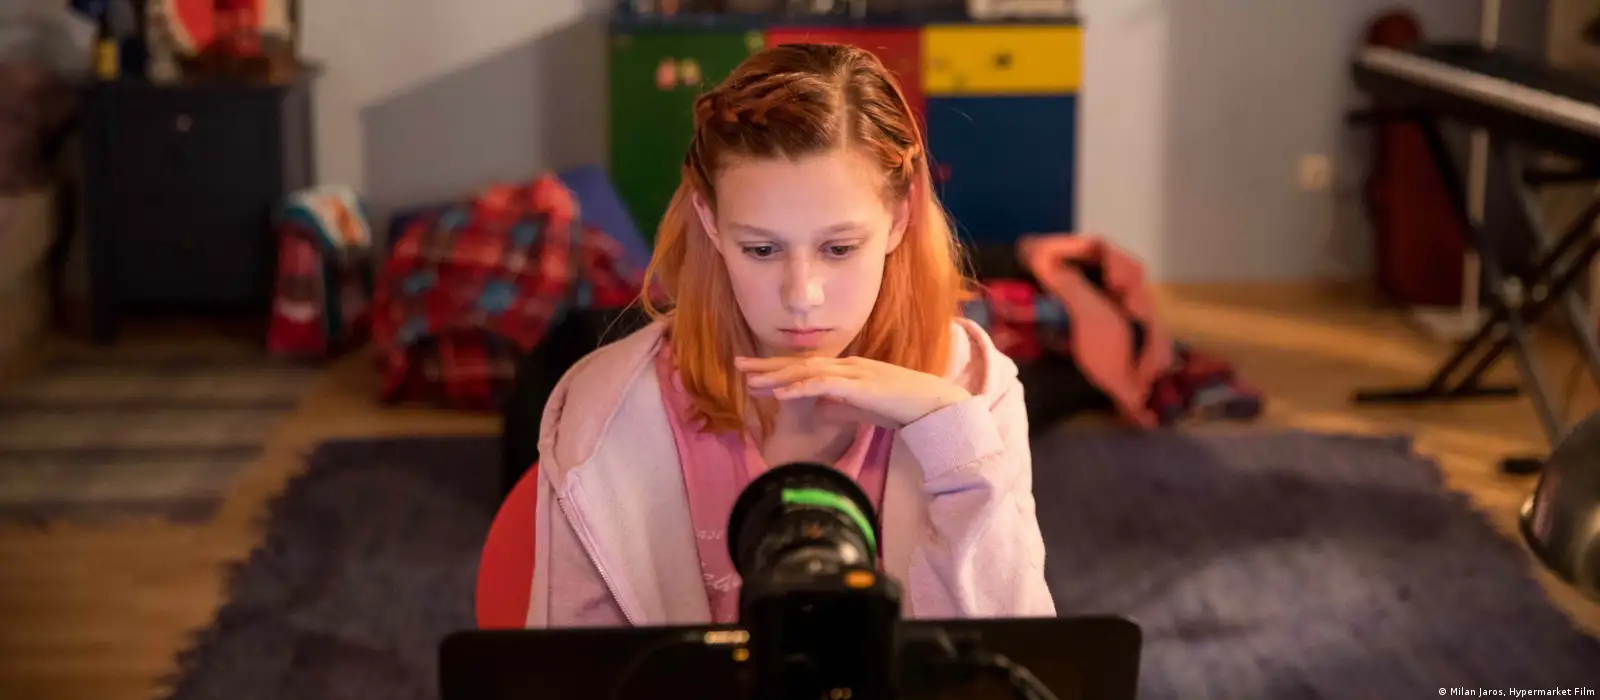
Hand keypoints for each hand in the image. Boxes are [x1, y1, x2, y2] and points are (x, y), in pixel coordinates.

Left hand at [735, 355, 972, 427]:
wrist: (934, 405)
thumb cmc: (903, 407)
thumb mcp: (864, 409)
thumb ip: (841, 407)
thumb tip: (819, 409)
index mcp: (848, 370)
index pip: (806, 367)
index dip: (778, 370)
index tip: (753, 375)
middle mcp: (847, 366)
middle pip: (799, 363)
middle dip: (767, 365)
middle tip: (737, 367)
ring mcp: (853, 373)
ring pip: (806, 371)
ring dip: (776, 376)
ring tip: (750, 382)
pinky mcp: (859, 386)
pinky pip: (822, 384)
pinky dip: (799, 388)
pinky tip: (779, 395)